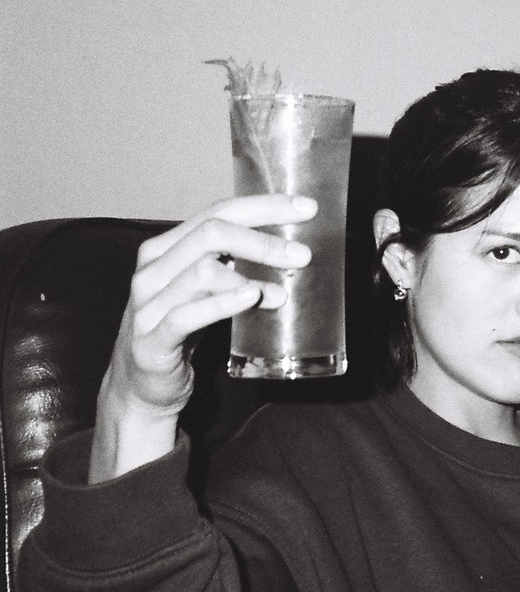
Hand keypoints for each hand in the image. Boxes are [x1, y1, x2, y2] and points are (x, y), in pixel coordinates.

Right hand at [89, 195, 316, 481]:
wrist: (141, 385)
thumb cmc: (180, 329)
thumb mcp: (206, 291)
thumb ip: (237, 267)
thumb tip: (293, 253)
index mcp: (166, 248)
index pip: (220, 212)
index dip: (265, 206)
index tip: (307, 208)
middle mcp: (152, 268)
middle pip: (212, 233)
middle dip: (263, 240)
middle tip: (303, 255)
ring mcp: (148, 304)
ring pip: (202, 270)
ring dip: (250, 276)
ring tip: (283, 291)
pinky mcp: (151, 340)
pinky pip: (187, 315)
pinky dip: (224, 304)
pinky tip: (252, 299)